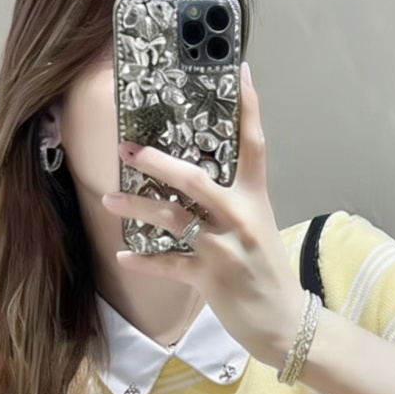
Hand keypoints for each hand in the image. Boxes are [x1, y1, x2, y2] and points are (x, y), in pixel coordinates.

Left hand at [101, 63, 304, 368]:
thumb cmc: (268, 274)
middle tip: (127, 149)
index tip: (239, 70)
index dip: (248, 107)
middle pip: (196, 179)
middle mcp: (241, 218)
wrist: (286, 323)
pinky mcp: (211, 279)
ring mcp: (226, 249)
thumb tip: (194, 181)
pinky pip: (170, 265)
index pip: (255, 146)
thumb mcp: (258, 230)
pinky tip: (123, 256)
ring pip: (174, 218)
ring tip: (109, 199)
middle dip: (157, 162)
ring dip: (137, 207)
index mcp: (257, 200)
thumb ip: (232, 204)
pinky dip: (145, 261)